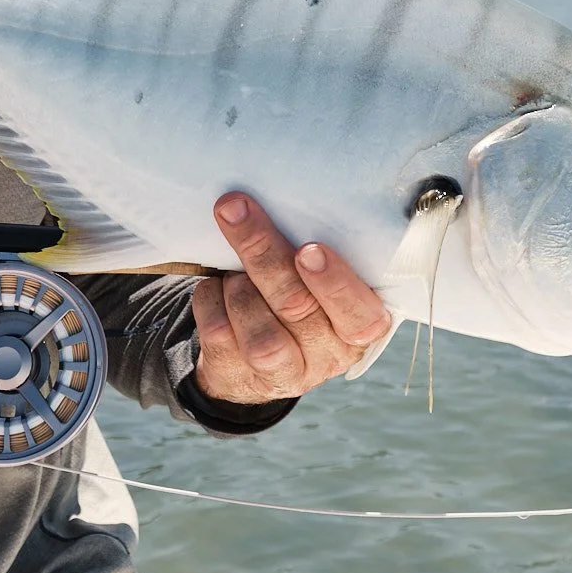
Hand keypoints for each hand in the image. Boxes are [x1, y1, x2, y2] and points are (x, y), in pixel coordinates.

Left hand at [192, 192, 393, 403]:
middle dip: (263, 252)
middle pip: (297, 307)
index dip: (334, 283)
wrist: (255, 352)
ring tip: (233, 268)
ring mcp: (284, 373)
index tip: (308, 249)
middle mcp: (327, 355)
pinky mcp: (241, 377)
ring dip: (238, 286)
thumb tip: (290, 194)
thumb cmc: (300, 294)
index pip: (360, 316)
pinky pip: (220, 334)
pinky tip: (215, 287)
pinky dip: (211, 300)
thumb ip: (320, 251)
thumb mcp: (324, 278)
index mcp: (361, 327)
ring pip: (259, 334)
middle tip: (237, 209)